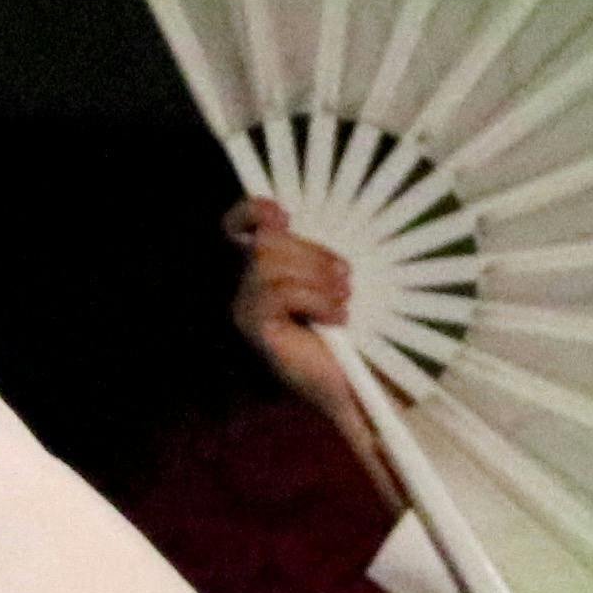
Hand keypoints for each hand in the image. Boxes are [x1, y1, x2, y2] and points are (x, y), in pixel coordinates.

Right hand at [224, 200, 390, 489]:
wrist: (357, 380)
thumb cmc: (348, 329)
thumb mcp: (329, 280)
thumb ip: (310, 251)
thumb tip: (284, 215)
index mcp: (263, 272)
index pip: (235, 228)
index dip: (251, 211)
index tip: (282, 214)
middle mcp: (246, 290)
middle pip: (265, 243)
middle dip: (311, 254)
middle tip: (344, 278)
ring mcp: (247, 311)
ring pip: (271, 264)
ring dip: (317, 279)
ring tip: (342, 301)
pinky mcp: (256, 330)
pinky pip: (281, 292)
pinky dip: (317, 300)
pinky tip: (336, 319)